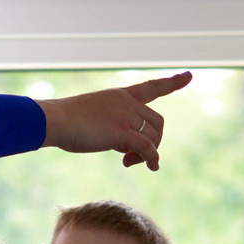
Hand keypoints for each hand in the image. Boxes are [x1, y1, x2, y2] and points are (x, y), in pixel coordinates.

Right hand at [37, 73, 191, 169]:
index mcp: (120, 95)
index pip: (151, 87)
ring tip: (127, 162)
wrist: (54, 120)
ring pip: (153, 136)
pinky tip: (153, 167)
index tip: (189, 76)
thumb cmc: (66, 122)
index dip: (172, 82)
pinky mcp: (121, 132)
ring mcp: (125, 116)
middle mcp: (127, 102)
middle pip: (157, 122)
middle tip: (133, 158)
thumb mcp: (94, 118)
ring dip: (145, 154)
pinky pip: (147, 148)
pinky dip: (152, 159)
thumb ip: (113, 127)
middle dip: (153, 141)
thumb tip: (127, 148)